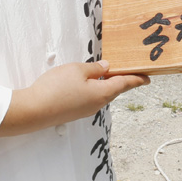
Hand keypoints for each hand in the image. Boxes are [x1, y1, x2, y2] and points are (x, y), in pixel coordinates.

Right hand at [0, 60, 148, 136]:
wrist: (33, 111)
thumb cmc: (56, 88)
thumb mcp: (77, 70)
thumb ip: (94, 68)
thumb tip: (107, 68)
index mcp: (103, 93)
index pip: (125, 84)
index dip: (137, 79)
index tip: (148, 78)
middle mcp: (97, 104)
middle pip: (115, 90)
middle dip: (123, 80)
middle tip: (131, 71)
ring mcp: (85, 110)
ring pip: (102, 94)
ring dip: (108, 84)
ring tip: (110, 72)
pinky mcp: (74, 112)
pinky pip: (90, 98)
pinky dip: (95, 89)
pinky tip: (90, 82)